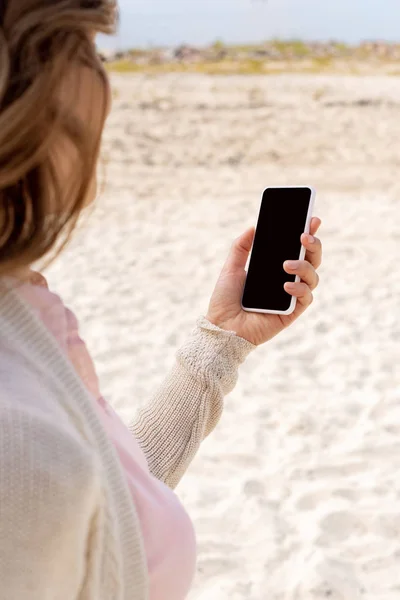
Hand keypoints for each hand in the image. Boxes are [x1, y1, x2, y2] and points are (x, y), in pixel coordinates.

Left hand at [206, 218, 321, 345]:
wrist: (221, 327)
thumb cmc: (225, 300)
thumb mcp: (230, 268)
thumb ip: (240, 247)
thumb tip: (253, 226)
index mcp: (275, 268)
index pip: (297, 247)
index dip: (309, 233)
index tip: (312, 218)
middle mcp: (287, 280)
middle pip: (311, 259)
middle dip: (314, 244)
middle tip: (304, 235)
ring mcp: (291, 296)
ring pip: (313, 276)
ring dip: (304, 266)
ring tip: (287, 264)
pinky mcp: (292, 313)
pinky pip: (306, 298)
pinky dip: (300, 289)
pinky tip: (286, 285)